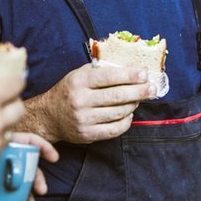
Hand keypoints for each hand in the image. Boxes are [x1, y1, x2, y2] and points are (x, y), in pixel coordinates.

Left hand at [0, 131, 57, 200]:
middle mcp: (0, 162)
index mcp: (0, 145)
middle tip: (40, 192)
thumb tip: (7, 155)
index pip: (27, 142)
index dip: (43, 147)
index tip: (53, 158)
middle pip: (26, 169)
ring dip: (24, 200)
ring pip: (15, 190)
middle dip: (36, 181)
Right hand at [23, 63, 155, 143]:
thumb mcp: (78, 74)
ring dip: (133, 106)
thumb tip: (127, 66)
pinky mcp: (87, 134)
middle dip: (139, 91)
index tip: (144, 73)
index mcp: (78, 81)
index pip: (109, 76)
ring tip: (138, 100)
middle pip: (117, 96)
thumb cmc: (68, 92)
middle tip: (151, 88)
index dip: (129, 75)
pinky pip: (114, 129)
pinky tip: (129, 115)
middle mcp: (80, 100)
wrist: (49, 117)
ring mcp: (83, 119)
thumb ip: (99, 70)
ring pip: (118, 113)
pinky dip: (126, 122)